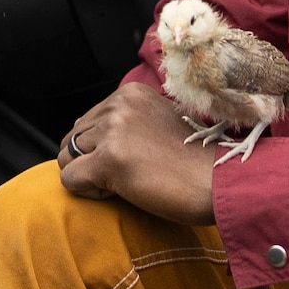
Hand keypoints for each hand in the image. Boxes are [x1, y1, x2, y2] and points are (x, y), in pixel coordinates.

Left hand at [57, 75, 222, 224]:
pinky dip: (89, 193)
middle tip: (128, 176)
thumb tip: (88, 142)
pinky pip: (70, 180)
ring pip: (67, 158)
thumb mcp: (159, 126)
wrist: (221, 182)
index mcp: (131, 94)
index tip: (134, 160)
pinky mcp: (110, 158)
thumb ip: (128, 125)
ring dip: (90, 178)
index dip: (103, 149)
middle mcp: (119, 105)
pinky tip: (121, 193)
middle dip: (92, 162)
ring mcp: (114, 130)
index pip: (87, 122)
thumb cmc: (195, 163)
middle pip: (73, 139)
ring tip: (126, 183)